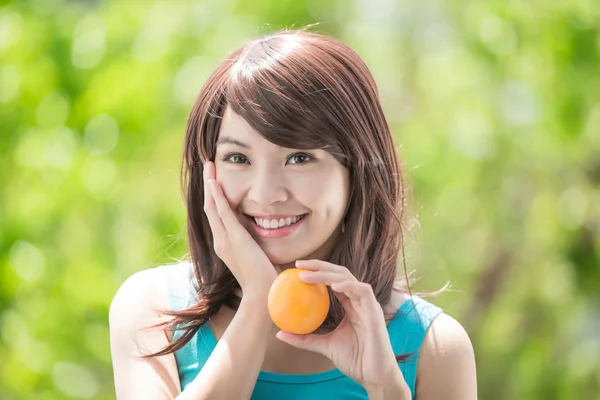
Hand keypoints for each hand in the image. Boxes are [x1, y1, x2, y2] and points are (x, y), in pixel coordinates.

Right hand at [203, 161, 276, 296]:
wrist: (263, 295)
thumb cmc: (264, 278)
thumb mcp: (257, 253)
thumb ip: (254, 240)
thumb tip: (259, 229)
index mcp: (225, 244)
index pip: (216, 215)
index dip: (213, 196)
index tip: (214, 180)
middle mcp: (221, 241)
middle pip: (209, 207)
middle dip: (208, 185)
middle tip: (207, 165)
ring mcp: (225, 240)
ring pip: (212, 207)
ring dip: (210, 184)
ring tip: (208, 166)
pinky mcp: (234, 239)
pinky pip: (223, 213)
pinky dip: (218, 197)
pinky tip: (215, 182)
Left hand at [276, 260, 409, 394]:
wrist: (375, 376)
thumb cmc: (355, 360)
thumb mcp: (324, 346)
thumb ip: (305, 338)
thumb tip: (279, 334)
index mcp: (351, 305)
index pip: (333, 280)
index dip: (317, 271)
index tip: (296, 270)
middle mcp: (359, 300)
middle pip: (340, 273)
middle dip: (319, 265)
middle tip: (299, 265)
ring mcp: (368, 304)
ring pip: (348, 278)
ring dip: (326, 273)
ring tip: (307, 276)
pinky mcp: (375, 311)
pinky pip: (362, 290)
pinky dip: (348, 285)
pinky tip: (332, 285)